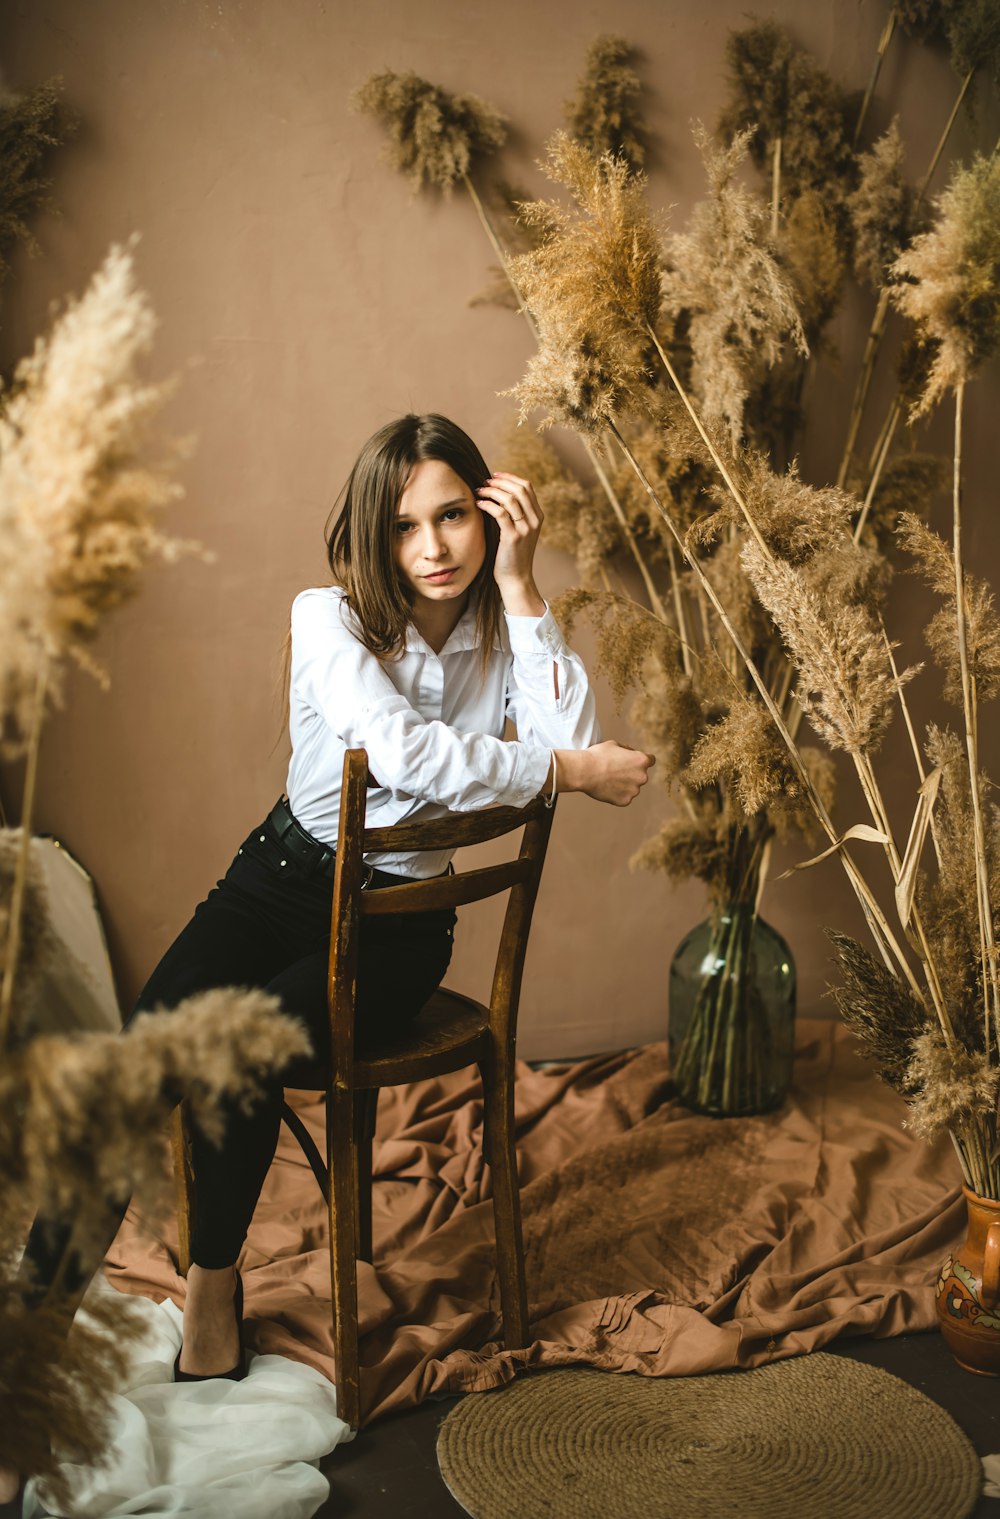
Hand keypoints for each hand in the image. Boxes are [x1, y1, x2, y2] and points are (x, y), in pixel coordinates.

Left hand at [476, 471, 544, 614]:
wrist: (515, 578)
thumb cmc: (512, 555)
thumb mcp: (518, 531)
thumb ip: (514, 514)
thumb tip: (497, 493)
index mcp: (537, 516)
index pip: (527, 487)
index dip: (510, 478)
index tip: (494, 476)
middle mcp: (534, 521)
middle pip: (520, 489)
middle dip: (500, 481)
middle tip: (484, 481)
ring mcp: (525, 529)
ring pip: (510, 498)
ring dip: (492, 491)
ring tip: (479, 491)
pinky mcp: (512, 537)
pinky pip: (500, 513)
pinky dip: (488, 504)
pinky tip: (479, 503)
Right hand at [557, 741, 654, 806]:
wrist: (584, 771)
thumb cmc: (598, 755)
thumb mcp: (614, 744)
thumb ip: (627, 750)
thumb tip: (631, 754)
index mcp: (641, 760)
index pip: (651, 760)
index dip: (641, 760)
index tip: (634, 762)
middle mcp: (642, 776)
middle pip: (640, 775)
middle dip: (631, 774)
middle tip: (614, 771)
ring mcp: (634, 790)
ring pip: (632, 787)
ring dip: (624, 785)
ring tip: (607, 780)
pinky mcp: (625, 801)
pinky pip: (624, 797)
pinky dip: (617, 794)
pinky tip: (606, 788)